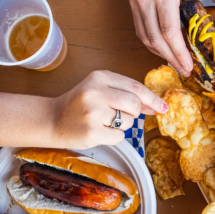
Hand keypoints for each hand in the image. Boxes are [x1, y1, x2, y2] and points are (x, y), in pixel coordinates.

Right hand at [50, 70, 165, 148]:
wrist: (51, 120)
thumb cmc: (79, 104)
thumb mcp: (100, 90)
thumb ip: (126, 94)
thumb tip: (156, 105)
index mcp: (99, 77)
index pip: (136, 87)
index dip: (153, 99)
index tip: (164, 107)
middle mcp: (95, 92)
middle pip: (135, 104)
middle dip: (135, 113)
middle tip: (121, 115)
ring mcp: (93, 112)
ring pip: (129, 121)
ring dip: (122, 125)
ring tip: (104, 121)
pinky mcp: (92, 131)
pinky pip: (119, 136)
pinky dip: (113, 136)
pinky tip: (99, 131)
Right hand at [125, 0, 214, 75]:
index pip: (169, 31)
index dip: (178, 53)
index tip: (188, 66)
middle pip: (156, 39)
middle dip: (170, 58)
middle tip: (184, 70)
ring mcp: (137, 1)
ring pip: (145, 37)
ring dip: (159, 53)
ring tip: (175, 62)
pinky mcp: (133, 1)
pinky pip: (140, 29)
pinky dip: (151, 42)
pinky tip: (162, 48)